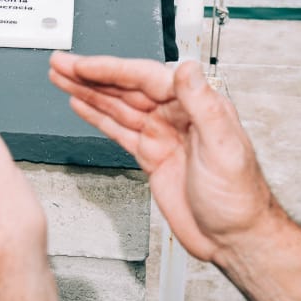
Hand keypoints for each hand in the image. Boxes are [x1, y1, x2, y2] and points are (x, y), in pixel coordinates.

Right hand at [48, 54, 283, 263]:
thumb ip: (203, 104)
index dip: (111, 70)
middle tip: (61, 63)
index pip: (145, 78)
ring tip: (61, 77)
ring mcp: (162, 135)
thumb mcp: (223, 146)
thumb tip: (187, 68)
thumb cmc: (239, 197)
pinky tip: (81, 104)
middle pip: (125, 87)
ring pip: (117, 106)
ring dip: (88, 91)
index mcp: (195, 104)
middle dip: (90, 74)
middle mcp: (176, 115)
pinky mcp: (152, 156)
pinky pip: (119, 130)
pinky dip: (98, 116)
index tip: (84, 64)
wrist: (235, 237)